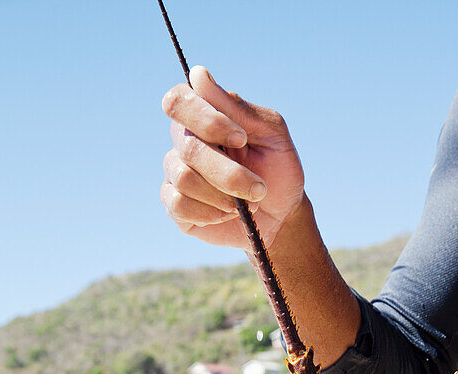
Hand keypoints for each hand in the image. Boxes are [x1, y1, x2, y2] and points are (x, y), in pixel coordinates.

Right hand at [160, 66, 305, 248]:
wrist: (282, 216)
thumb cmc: (278, 169)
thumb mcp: (272, 134)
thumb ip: (238, 107)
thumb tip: (198, 75)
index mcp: (204, 115)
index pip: (179, 101)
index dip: (206, 120)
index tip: (241, 137)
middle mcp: (183, 141)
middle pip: (188, 147)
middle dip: (229, 172)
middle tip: (259, 188)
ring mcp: (175, 173)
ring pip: (184, 178)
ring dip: (224, 196)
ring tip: (248, 203)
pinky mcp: (175, 206)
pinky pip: (178, 205)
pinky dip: (211, 213)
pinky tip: (229, 214)